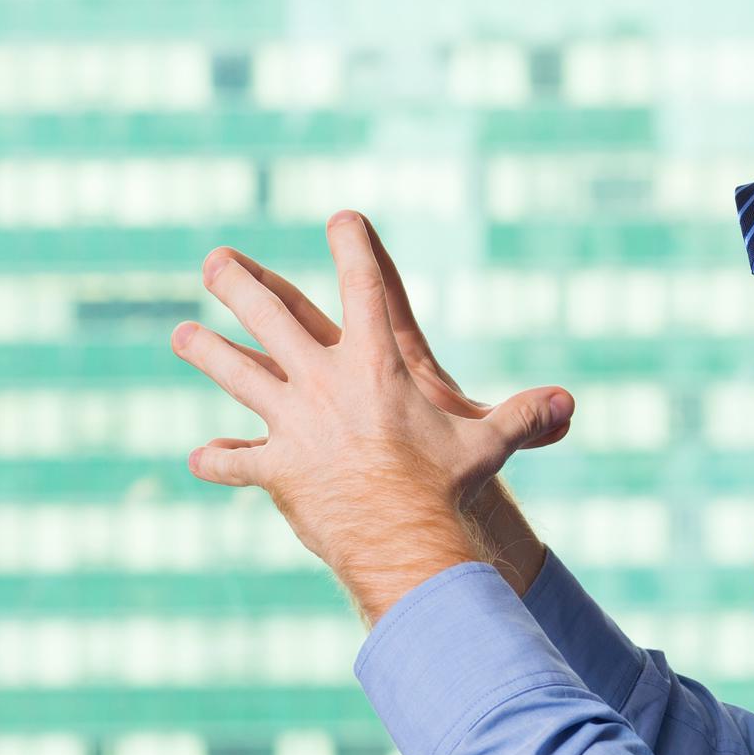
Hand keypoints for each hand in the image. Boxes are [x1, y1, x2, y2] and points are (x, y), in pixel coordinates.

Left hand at [172, 212, 572, 621]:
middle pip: (271, 317)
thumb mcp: (487, 443)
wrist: (401, 536)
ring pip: (236, 375)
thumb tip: (570, 404)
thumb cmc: (446, 486)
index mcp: (376, 363)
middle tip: (213, 261)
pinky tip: (202, 457)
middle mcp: (325, 382)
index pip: (364, 288)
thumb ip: (522, 417)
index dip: (354, 247)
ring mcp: (293, 423)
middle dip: (238, 284)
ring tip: (183, 335)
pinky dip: (221, 459)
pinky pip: (238, 461)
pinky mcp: (276, 469)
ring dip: (207, 352)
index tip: (341, 218)